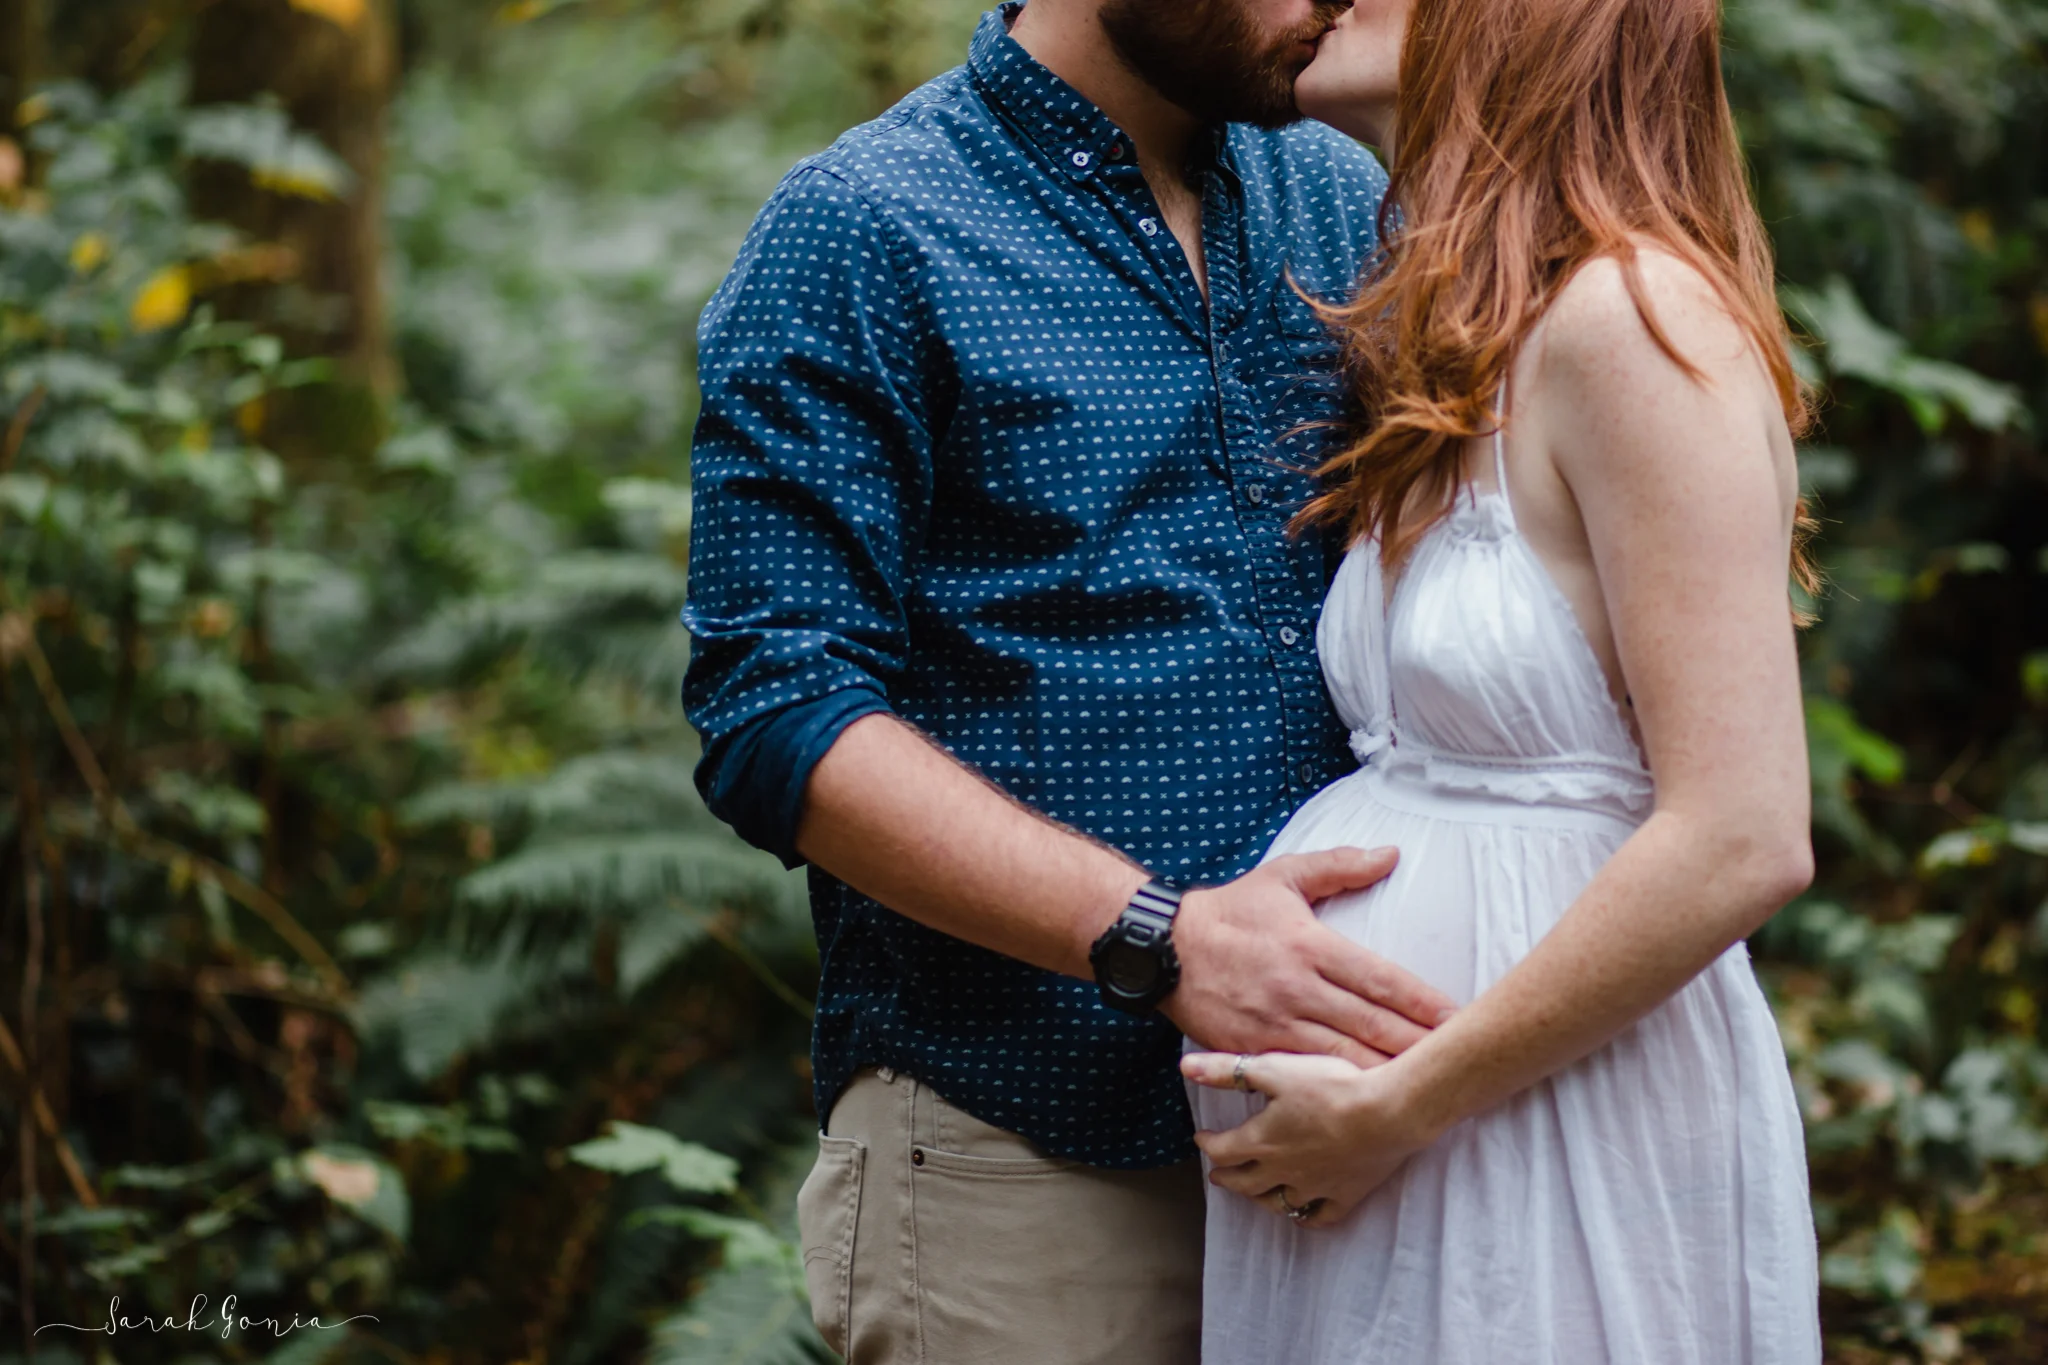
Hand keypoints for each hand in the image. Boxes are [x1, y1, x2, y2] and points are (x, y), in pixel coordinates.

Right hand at [1162, 847, 1456, 1068]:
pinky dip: (1337, 1089)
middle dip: (1417, 1045)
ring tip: (1424, 1088)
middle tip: (1457, 1059)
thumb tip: (1391, 854)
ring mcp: (1274, 1025)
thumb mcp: (1283, 876)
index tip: (1456, 1015)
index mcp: (1310, 945)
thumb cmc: (1230, 910)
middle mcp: (1297, 988)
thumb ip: (1340, 866)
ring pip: (1342, 1058)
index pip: (1379, 979)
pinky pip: (1304, 1075)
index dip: (1421, 1001)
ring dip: (1385, 1075)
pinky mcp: (1253, 1051)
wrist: (1161, 948)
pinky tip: (1365, 1101)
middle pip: (1370, 1025)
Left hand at [1182, 1050, 1437, 1228]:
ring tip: (1252, 1193)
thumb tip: (1185, 1067)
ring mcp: (1315, 1186)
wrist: (1387, 1112)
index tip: (1202, 1138)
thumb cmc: (1331, 1086)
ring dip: (1259, 1198)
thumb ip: (1229, 1071)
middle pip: (1245, 1183)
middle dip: (1227, 1177)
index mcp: (1262, 1140)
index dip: (1208, 1144)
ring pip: (1278, 1202)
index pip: (1222, 1150)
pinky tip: (1302, 1213)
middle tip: (1217, 1174)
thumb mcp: (1275, 1070)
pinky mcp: (1346, 1194)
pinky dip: (1306, 1216)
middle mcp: (1283, 1170)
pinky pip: (1320, 1216)